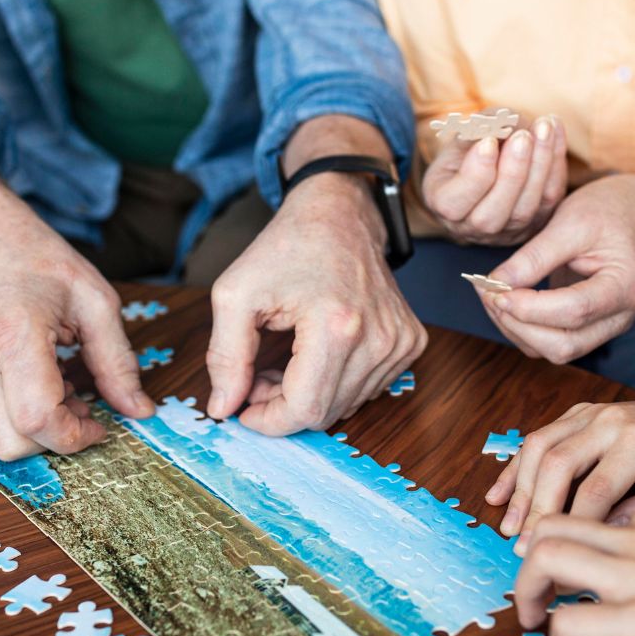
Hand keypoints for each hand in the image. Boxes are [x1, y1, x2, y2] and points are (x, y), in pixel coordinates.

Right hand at [0, 179, 154, 459]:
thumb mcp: (96, 302)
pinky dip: (11, 417)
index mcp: (12, 332)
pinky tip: (31, 382)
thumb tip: (140, 411)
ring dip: (34, 431)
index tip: (100, 425)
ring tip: (58, 389)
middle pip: (11, 443)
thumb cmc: (40, 262)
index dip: (74, 436)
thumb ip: (118, 362)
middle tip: (81, 404)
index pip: (36, 419)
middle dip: (55, 439)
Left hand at [205, 175, 426, 434]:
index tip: (244, 405)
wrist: (338, 215)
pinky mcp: (410, 342)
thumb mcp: (235, 294)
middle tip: (259, 374)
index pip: (305, 409)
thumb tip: (224, 408)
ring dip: (310, 394)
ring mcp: (399, 342)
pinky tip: (318, 353)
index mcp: (337, 326)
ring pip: (347, 405)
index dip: (269, 420)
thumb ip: (225, 356)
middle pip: (326, 412)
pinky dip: (337, 382)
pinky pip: (367, 388)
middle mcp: (378, 339)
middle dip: (284, 405)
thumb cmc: (286, 248)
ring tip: (288, 359)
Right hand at [421, 114, 566, 245]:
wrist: (487, 167)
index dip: (475, 173)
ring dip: (539, 165)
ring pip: (526, 209)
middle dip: (511, 173)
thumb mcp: (460, 138)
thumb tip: (504, 125)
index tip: (488, 140)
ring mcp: (507, 231)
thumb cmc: (467, 151)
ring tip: (544, 126)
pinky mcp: (537, 222)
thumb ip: (476, 131)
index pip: (454, 203)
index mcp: (445, 207)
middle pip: (492, 215)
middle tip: (522, 136)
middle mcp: (474, 228)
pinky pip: (550, 197)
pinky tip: (556, 128)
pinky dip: (556, 161)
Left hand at [480, 176, 634, 363]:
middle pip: (565, 345)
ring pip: (553, 351)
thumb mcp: (570, 222)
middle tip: (489, 294)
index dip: (532, 307)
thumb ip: (535, 256)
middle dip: (520, 325)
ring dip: (515, 329)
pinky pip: (547, 345)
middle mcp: (618, 317)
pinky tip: (503, 302)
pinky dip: (520, 329)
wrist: (625, 217)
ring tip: (491, 295)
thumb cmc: (603, 214)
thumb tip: (497, 284)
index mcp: (624, 287)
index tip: (498, 291)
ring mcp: (602, 329)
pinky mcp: (583, 330)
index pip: (576, 310)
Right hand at [486, 384, 634, 543]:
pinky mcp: (578, 413)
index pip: (596, 489)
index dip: (575, 527)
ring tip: (508, 527)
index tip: (564, 561)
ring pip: (539, 447)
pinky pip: (538, 437)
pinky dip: (516, 467)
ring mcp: (589, 413)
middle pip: (558, 464)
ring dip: (521, 490)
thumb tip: (601, 535)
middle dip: (537, 509)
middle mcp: (608, 421)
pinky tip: (498, 495)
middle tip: (524, 548)